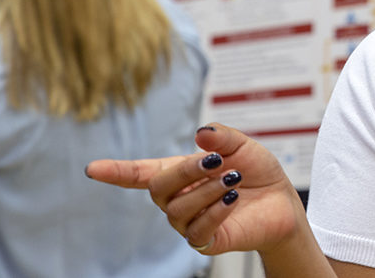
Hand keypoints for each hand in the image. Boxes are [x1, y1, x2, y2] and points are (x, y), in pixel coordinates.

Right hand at [85, 124, 306, 255]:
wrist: (283, 202)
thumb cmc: (257, 172)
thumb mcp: (243, 146)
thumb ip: (222, 137)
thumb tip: (201, 134)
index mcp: (181, 173)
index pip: (140, 173)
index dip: (116, 171)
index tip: (92, 169)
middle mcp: (179, 199)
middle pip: (159, 188)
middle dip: (185, 171)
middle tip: (215, 161)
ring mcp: (190, 221)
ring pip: (177, 210)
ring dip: (206, 191)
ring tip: (233, 179)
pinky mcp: (207, 240)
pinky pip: (197, 231)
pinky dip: (215, 211)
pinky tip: (232, 198)